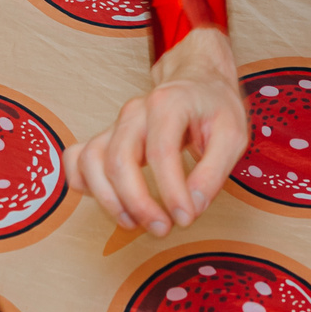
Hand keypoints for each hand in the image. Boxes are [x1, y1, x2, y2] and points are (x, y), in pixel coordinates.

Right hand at [77, 27, 245, 234]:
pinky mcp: (106, 137)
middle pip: (119, 159)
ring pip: (91, 160)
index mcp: (168, 104)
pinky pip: (78, 158)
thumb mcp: (233, 136)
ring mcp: (116, 124)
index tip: (185, 219)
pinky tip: (107, 201)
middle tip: (161, 229)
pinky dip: (83, 182)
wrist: (197, 82)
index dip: (171, 192)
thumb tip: (192, 208)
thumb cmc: (215, 109)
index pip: (161, 152)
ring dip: (107, 199)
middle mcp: (135, 112)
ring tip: (133, 222)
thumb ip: (214, 173)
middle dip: (137, 202)